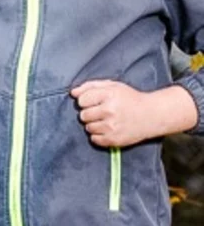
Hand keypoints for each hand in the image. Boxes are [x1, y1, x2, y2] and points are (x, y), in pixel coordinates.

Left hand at [71, 81, 198, 146]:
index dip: (86, 101)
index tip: (95, 102)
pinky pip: (94, 139)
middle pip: (83, 115)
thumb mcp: (112, 86)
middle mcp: (110, 110)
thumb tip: (72, 93)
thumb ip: (90, 86)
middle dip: (90, 114)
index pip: (81, 100)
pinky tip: (108, 130)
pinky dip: (98, 136)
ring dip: (94, 125)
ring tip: (106, 121)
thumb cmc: (130, 99)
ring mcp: (112, 126)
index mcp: (109, 95)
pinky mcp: (115, 139)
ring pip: (88, 128)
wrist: (153, 115)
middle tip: (102, 112)